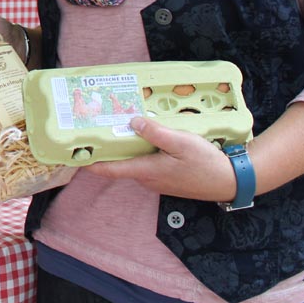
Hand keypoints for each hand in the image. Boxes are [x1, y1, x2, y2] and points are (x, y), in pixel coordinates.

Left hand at [84, 117, 236, 201]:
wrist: (231, 180)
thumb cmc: (206, 163)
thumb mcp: (181, 142)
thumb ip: (155, 133)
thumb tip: (132, 122)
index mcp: (146, 171)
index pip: (110, 169)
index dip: (90, 162)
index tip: (72, 155)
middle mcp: (147, 178)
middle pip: (120, 163)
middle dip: (107, 149)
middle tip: (94, 129)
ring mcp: (157, 180)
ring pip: (134, 162)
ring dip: (125, 148)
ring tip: (116, 127)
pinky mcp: (167, 177)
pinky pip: (146, 163)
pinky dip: (140, 151)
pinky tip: (144, 136)